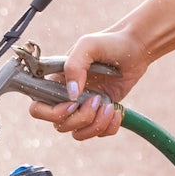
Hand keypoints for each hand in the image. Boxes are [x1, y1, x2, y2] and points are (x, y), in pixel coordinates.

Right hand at [29, 28, 148, 140]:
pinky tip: (116, 111)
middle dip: (81, 118)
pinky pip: (98, 133)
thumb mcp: (88, 46)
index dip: (52, 113)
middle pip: (60, 125)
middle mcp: (67, 97)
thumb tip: (71, 94)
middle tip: (97, 99)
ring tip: (109, 107)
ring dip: (95, 125)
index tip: (73, 103)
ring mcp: (84, 107)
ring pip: (79, 133)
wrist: (136, 48)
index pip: (38, 108)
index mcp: (57, 82)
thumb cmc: (109, 42)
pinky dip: (108, 128)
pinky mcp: (101, 113)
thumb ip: (74, 66)